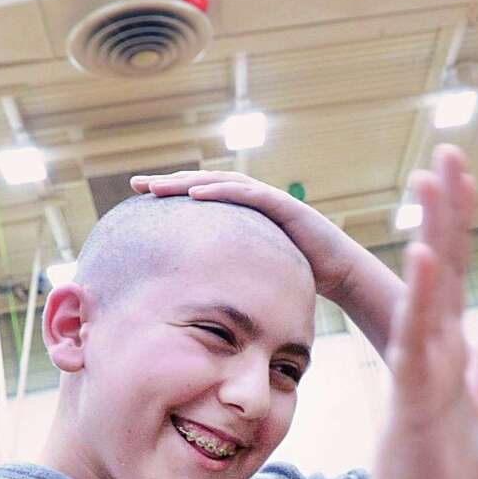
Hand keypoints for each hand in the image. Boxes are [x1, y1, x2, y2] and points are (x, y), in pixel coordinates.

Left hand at [131, 169, 359, 306]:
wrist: (340, 273)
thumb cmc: (300, 276)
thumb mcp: (255, 274)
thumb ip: (231, 274)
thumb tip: (202, 297)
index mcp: (243, 216)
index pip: (201, 200)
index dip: (172, 196)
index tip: (141, 200)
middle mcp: (253, 201)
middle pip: (204, 184)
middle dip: (169, 182)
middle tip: (136, 184)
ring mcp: (269, 200)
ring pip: (221, 182)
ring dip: (187, 181)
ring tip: (158, 186)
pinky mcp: (284, 206)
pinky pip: (248, 194)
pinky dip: (221, 191)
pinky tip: (196, 193)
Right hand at [349, 147, 477, 478]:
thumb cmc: (441, 478)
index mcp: (449, 354)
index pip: (458, 276)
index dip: (461, 226)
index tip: (462, 177)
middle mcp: (430, 354)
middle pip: (442, 269)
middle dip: (446, 210)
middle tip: (447, 153)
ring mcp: (418, 374)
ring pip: (428, 293)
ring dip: (433, 235)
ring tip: (434, 180)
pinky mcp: (414, 401)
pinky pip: (419, 343)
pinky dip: (425, 300)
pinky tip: (428, 256)